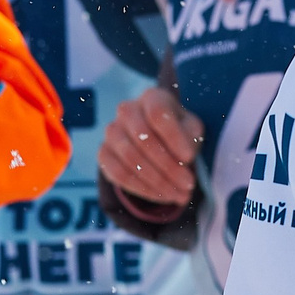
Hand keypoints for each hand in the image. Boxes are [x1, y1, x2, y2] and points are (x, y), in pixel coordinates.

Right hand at [99, 86, 204, 208]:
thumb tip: (183, 158)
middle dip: (168, 167)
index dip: (174, 137)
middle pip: (143, 138)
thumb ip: (190, 139)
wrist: (156, 142)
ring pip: (130, 158)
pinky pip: (117, 174)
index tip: (190, 159)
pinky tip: (160, 196)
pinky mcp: (103, 153)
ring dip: (157, 182)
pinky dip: (141, 189)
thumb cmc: (179, 133)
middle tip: (188, 185)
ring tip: (178, 195)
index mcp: (152, 98)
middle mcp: (127, 110)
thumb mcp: (192, 131)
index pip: (158, 114)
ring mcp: (111, 131)